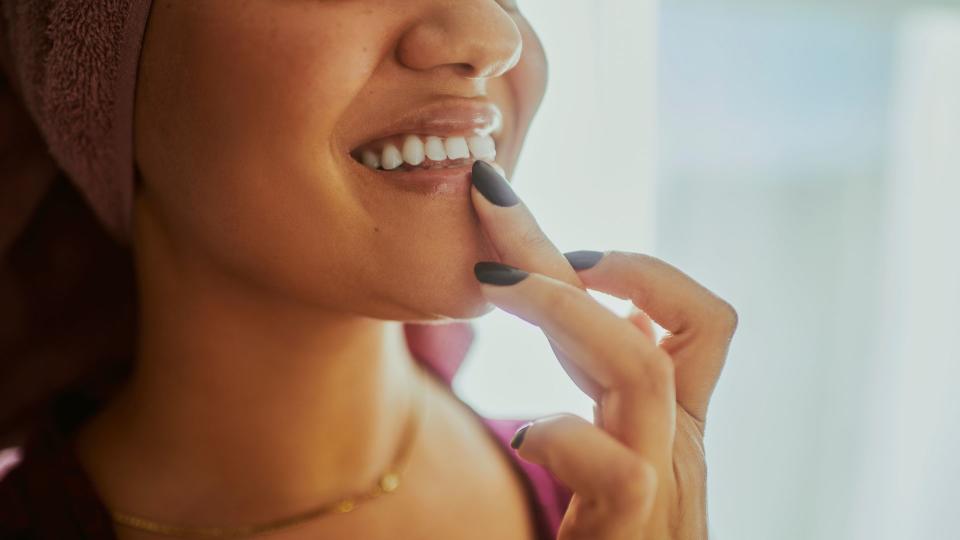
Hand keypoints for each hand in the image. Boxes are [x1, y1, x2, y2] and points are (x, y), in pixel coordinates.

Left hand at [469, 162, 736, 539]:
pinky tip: (524, 433)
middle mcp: (679, 453)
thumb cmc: (591, 536)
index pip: (698, 323)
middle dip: (566, 258)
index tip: (566, 248)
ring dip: (563, 311)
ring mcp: (664, 499)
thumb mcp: (586, 447)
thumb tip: (550, 294)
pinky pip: (623, 476)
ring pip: (645, 377)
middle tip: (490, 204)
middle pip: (658, 328)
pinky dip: (566, 438)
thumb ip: (587, 385)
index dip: (642, 271)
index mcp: (670, 427)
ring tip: (492, 280)